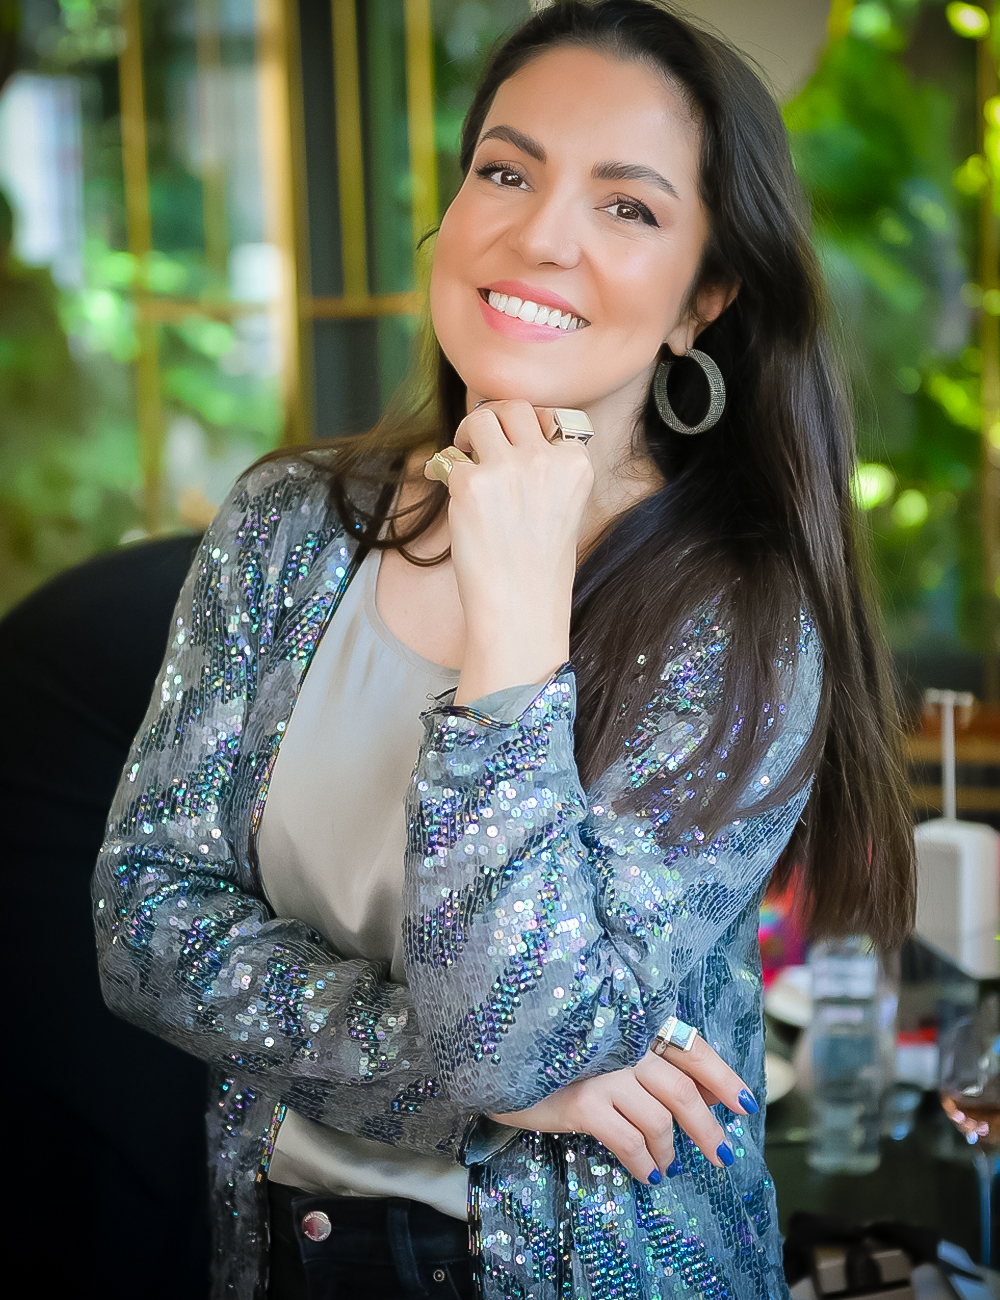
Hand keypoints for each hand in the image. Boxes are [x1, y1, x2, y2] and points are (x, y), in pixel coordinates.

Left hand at [425, 400, 593, 703]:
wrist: (520, 612)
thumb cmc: (538, 569)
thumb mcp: (563, 508)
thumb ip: (545, 469)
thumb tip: (506, 434)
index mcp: (576, 464)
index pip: (551, 418)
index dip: (526, 431)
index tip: (514, 451)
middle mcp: (545, 460)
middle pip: (514, 408)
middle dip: (494, 420)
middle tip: (478, 444)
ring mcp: (507, 469)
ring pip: (479, 419)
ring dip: (466, 435)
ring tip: (461, 460)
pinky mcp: (470, 484)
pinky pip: (449, 458)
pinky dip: (444, 472)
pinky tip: (447, 492)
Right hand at [489, 1035, 758, 1182]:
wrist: (498, 1058)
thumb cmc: (558, 1053)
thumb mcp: (607, 1049)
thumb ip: (652, 1061)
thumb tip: (706, 1092)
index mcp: (634, 1024)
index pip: (692, 1046)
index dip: (723, 1076)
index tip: (746, 1105)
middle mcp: (623, 1042)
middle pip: (683, 1089)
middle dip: (707, 1128)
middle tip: (721, 1156)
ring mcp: (603, 1072)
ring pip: (660, 1120)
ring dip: (669, 1151)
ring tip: (667, 1167)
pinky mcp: (582, 1103)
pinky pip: (630, 1142)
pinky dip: (645, 1164)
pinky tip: (648, 1174)